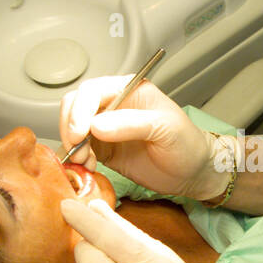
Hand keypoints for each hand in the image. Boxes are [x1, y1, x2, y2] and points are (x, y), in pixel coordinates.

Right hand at [59, 76, 226, 199]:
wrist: (193, 173)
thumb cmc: (187, 144)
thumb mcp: (166, 129)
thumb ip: (132, 124)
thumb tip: (96, 125)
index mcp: (128, 89)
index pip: (92, 91)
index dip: (80, 110)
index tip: (80, 133)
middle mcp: (113, 104)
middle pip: (74, 106)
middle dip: (70, 127)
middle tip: (77, 150)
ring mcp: (105, 127)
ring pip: (72, 127)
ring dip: (71, 144)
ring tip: (84, 162)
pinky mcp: (102, 148)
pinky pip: (79, 148)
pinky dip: (76, 157)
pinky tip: (87, 166)